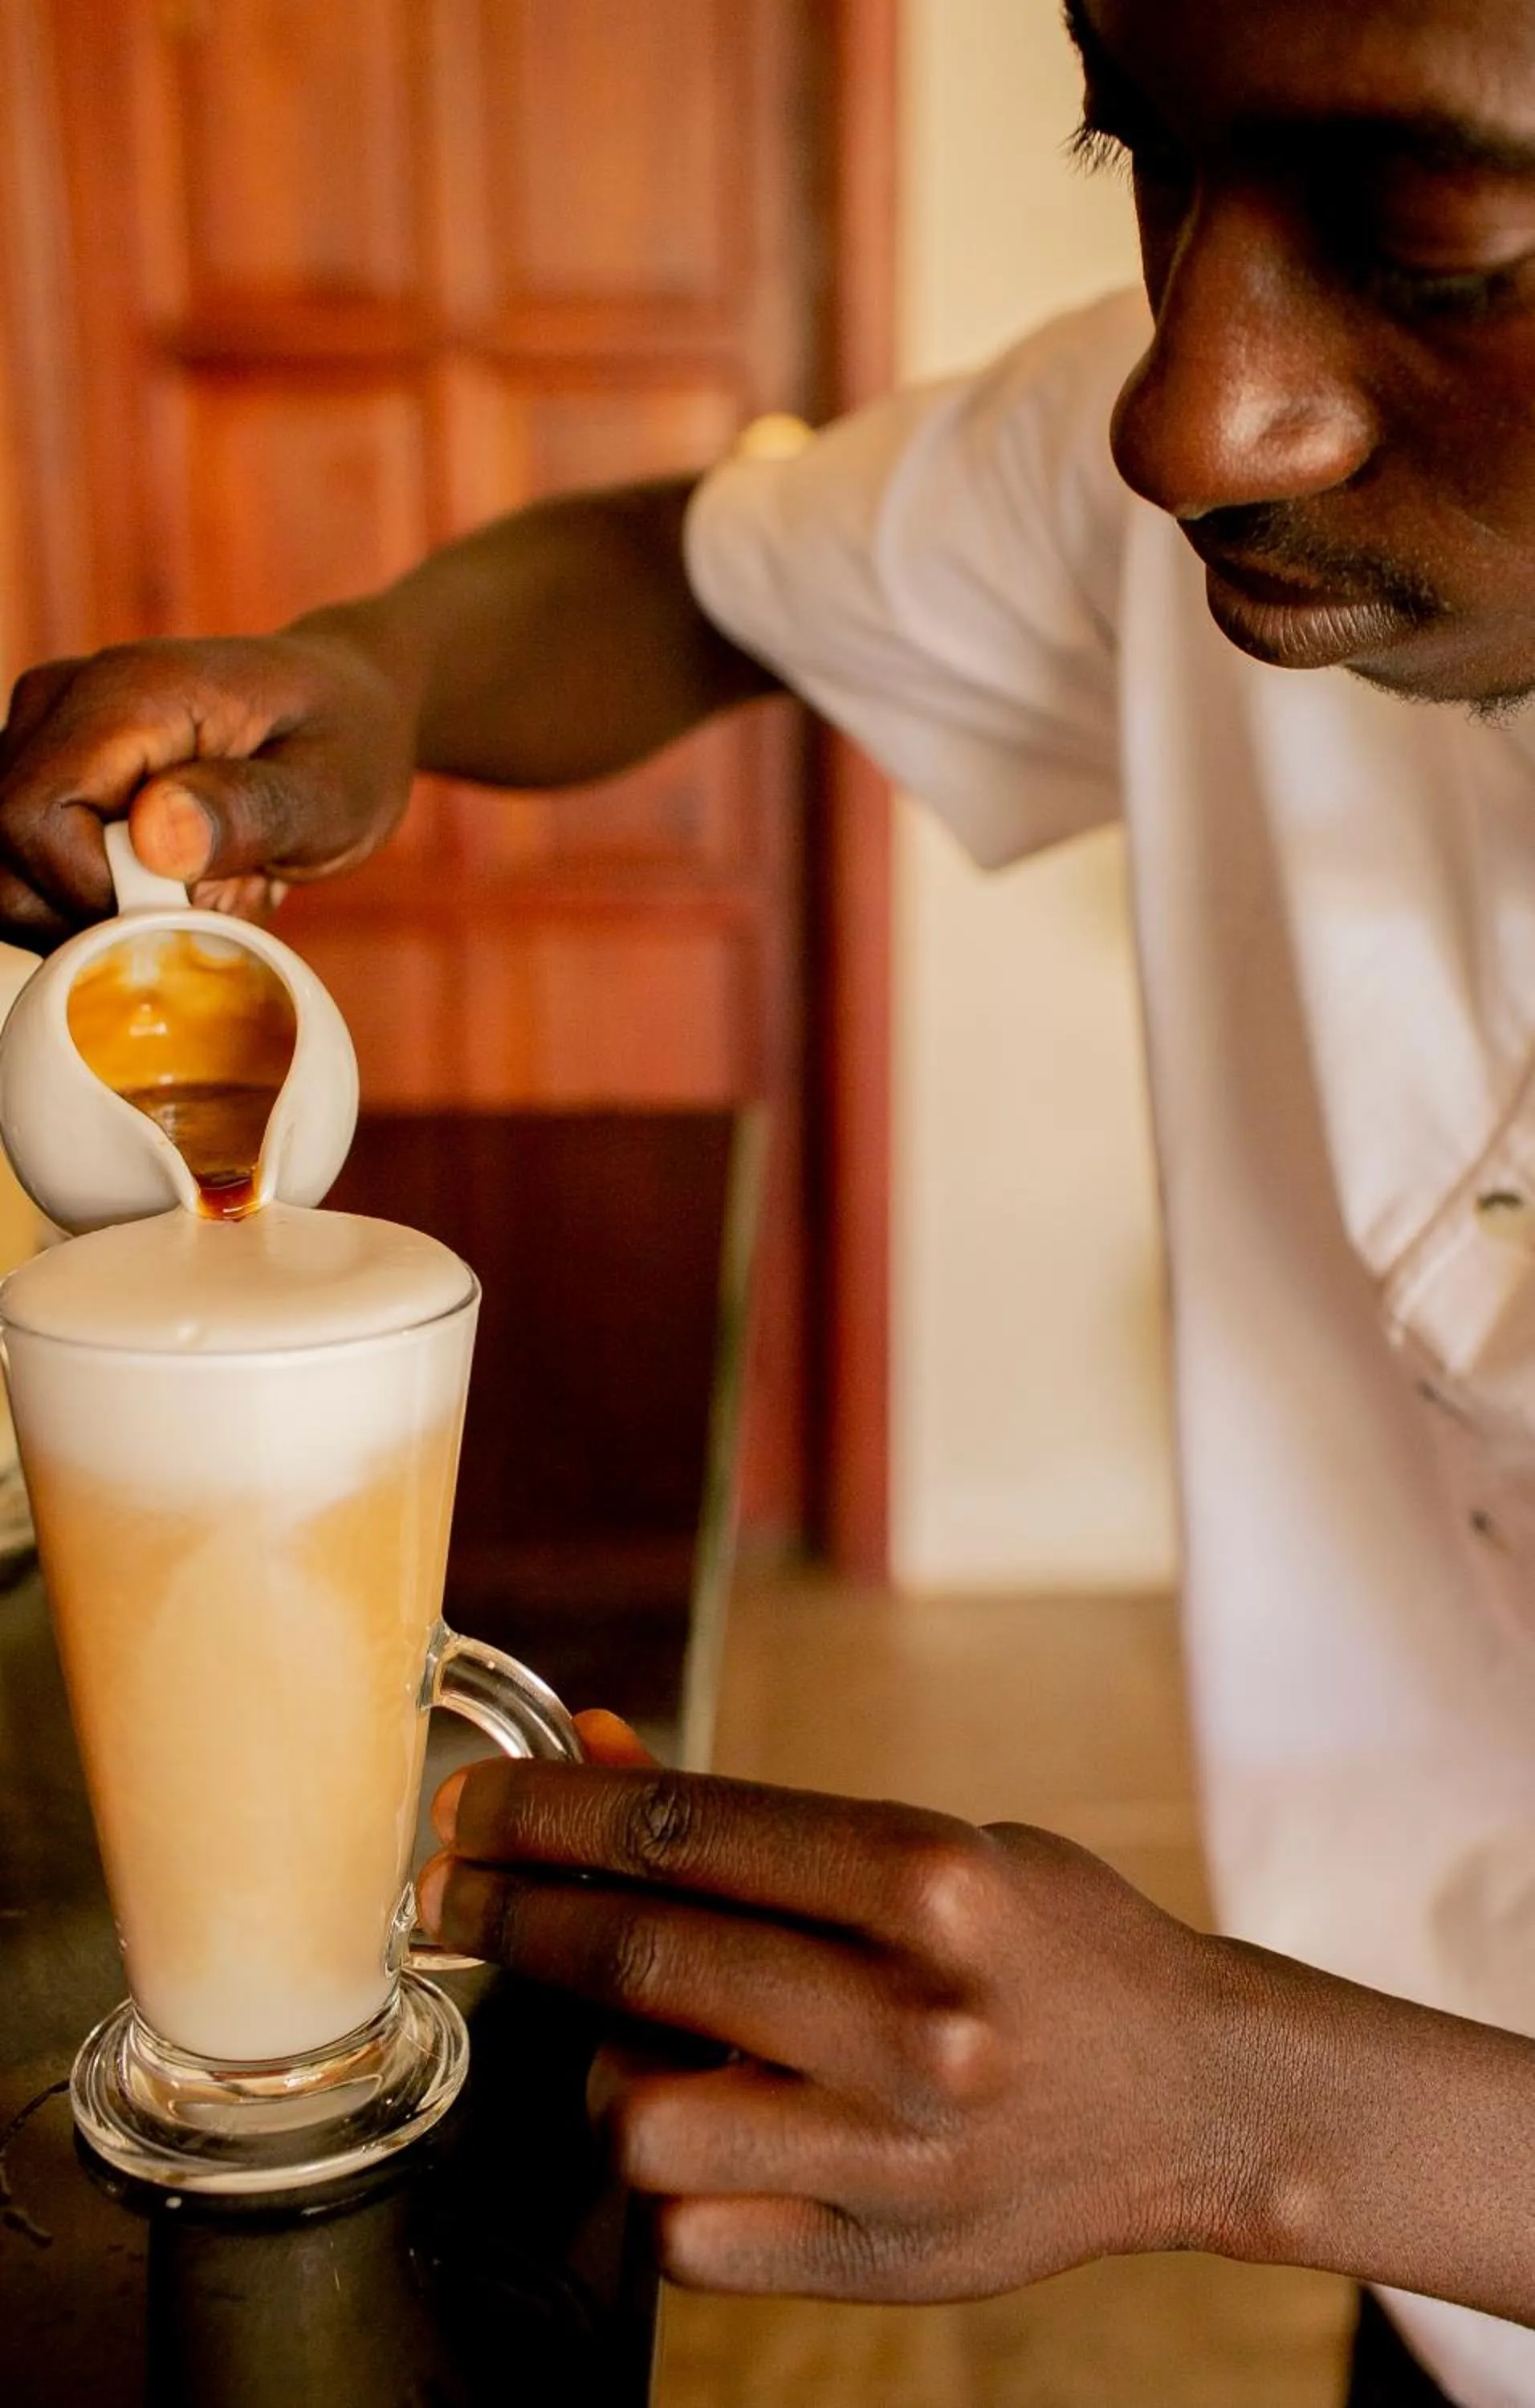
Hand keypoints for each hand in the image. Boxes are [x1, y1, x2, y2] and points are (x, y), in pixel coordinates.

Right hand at [0, 618, 416, 945]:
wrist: (344, 710)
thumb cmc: (346, 746)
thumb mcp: (329, 792)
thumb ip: (246, 811)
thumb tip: (153, 835)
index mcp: (127, 695)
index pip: (28, 819)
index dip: (88, 894)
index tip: (180, 910)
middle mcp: (62, 702)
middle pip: (2, 852)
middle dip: (85, 916)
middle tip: (190, 912)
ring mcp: (45, 735)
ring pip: (5, 872)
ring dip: (88, 917)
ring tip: (184, 896)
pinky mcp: (48, 773)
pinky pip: (27, 870)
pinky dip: (86, 904)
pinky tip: (159, 889)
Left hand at [417, 1735, 1278, 2303]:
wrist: (1200, 2095)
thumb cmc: (1047, 1943)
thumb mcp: (930, 1842)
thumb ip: (758, 1820)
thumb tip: (589, 1746)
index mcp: (936, 1882)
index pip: (685, 1832)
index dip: (549, 1811)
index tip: (473, 1807)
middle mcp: (918, 2017)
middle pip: (645, 1958)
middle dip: (514, 1915)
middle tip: (449, 1893)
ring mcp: (900, 2153)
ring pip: (640, 2118)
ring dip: (596, 2065)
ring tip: (619, 2036)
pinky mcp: (885, 2262)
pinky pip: (687, 2235)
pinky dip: (659, 2180)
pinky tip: (694, 2128)